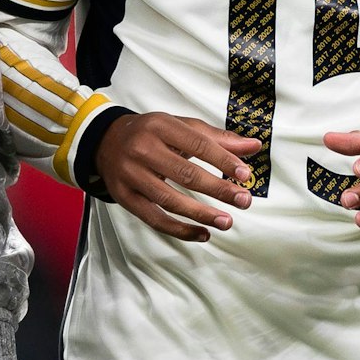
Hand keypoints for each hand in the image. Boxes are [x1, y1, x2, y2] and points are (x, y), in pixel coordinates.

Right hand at [95, 113, 261, 241]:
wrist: (105, 141)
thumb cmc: (151, 134)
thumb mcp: (181, 127)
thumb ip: (218, 138)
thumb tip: (254, 146)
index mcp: (160, 126)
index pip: (197, 144)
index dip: (223, 161)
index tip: (245, 175)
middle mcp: (142, 149)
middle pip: (185, 174)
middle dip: (218, 189)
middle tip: (243, 200)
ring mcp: (130, 175)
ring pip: (169, 199)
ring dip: (201, 214)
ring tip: (226, 221)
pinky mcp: (124, 197)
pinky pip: (154, 218)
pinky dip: (180, 230)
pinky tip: (202, 233)